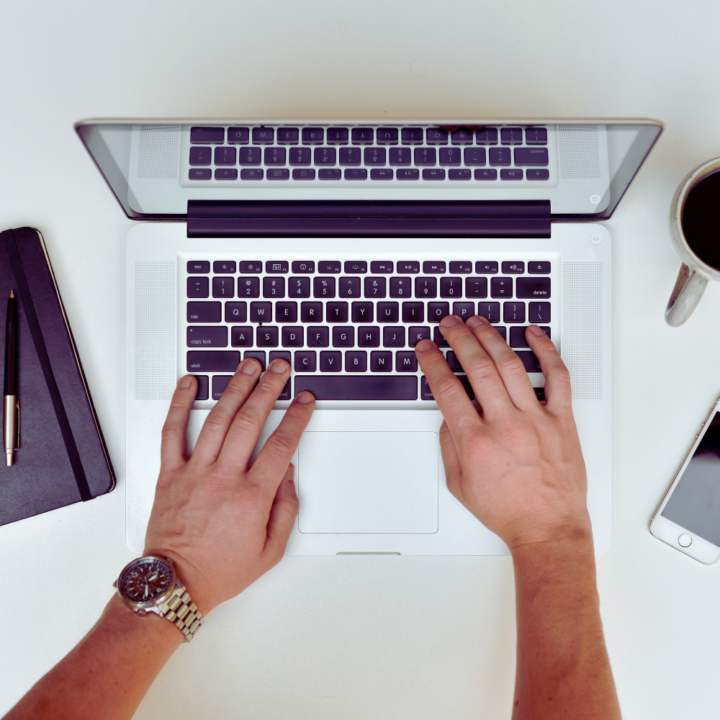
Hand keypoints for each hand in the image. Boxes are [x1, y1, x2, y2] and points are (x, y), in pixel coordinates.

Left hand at [143, 358, 314, 613]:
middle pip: (250, 421)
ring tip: (248, 366)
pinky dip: (179, 404)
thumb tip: (288, 473)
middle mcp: (222, 478)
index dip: (297, 417)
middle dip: (269, 389)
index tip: (305, 401)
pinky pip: (172, 432)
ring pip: (217, 419)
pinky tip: (189, 383)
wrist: (174, 584)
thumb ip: (286, 509)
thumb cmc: (219, 570)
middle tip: (280, 369)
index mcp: (251, 496)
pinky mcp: (170, 474)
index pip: (281, 444)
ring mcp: (194, 472)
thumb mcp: (270, 550)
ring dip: (235, 388)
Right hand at [415, 315, 589, 551]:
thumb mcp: (459, 484)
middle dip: (458, 339)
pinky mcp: (561, 420)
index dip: (432, 362)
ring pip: (510, 365)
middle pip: (476, 367)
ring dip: (491, 337)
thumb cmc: (508, 510)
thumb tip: (448, 415)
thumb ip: (449, 445)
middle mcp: (505, 425)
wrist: (548, 528)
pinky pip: (557, 376)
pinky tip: (533, 334)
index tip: (427, 349)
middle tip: (449, 324)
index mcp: (476, 441)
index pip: (447, 388)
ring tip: (478, 322)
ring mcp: (536, 419)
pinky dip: (545, 350)